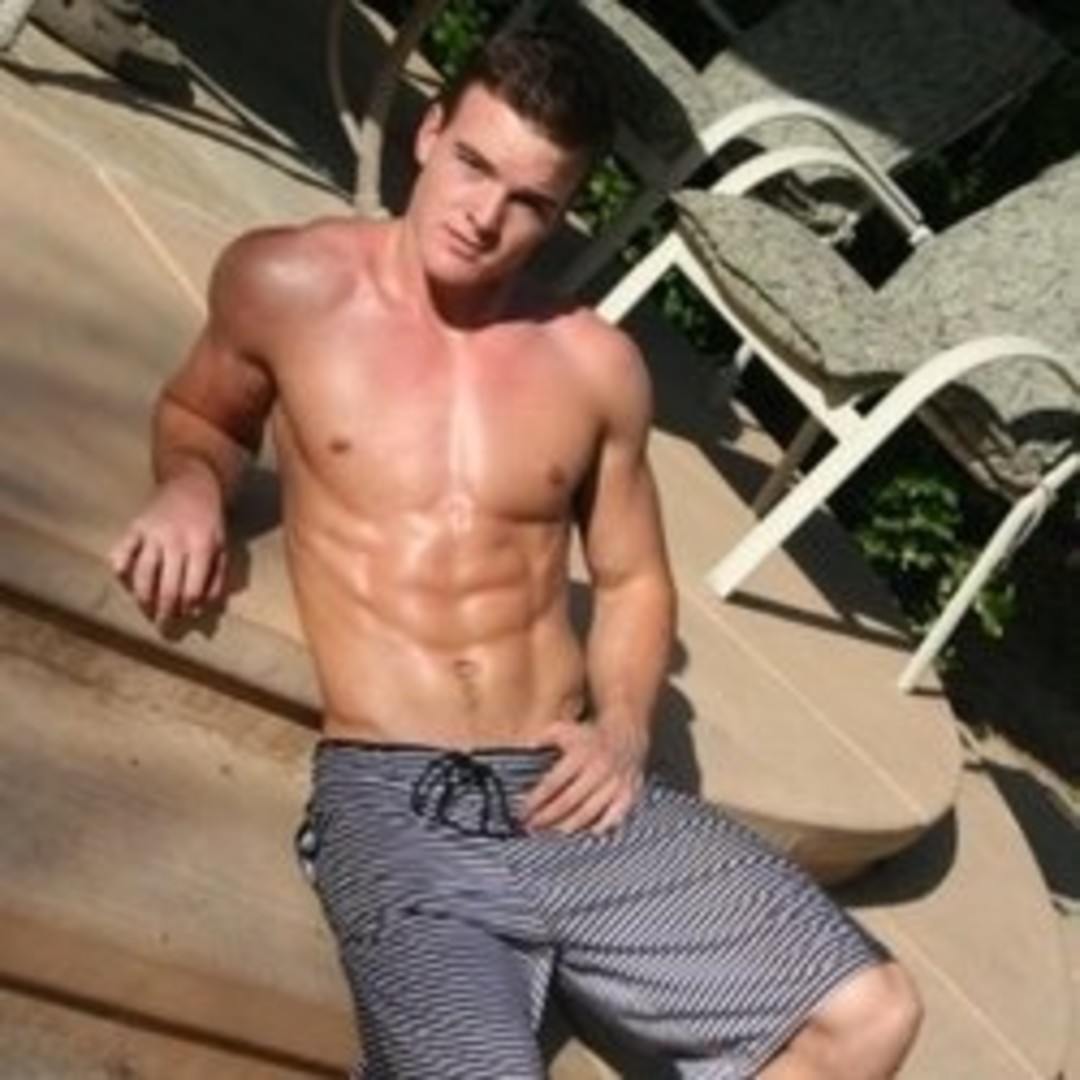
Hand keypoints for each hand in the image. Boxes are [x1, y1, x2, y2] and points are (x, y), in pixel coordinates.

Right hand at [109, 469, 226, 625]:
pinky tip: (120, 575)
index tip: (186, 615)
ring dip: (143, 596)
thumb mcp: (223, 547)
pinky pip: (124, 547)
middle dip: (165, 610)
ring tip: (146, 608)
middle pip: (167, 586)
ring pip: (144, 572)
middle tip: (163, 624)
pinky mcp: (137, 526)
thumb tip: (203, 607)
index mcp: (202, 547)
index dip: (188, 607)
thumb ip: (216, 578)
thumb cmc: (210, 521)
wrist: (192, 485)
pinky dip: (119, 562)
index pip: (192, 588)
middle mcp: (176, 542)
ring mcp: (154, 534)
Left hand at [523, 719, 646, 834]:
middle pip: (567, 802)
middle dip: (546, 818)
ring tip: (549, 834)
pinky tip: (582, 834)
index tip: (522, 812)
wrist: (625, 735)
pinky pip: (613, 818)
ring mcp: (615, 784)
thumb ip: (543, 738)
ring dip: (565, 827)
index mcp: (580, 755)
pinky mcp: (628, 794)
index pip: (553, 784)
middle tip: (531, 827)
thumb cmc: (587, 737)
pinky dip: (598, 828)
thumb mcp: (563, 729)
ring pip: (587, 813)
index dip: (535, 801)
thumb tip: (524, 748)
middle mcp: (599, 770)